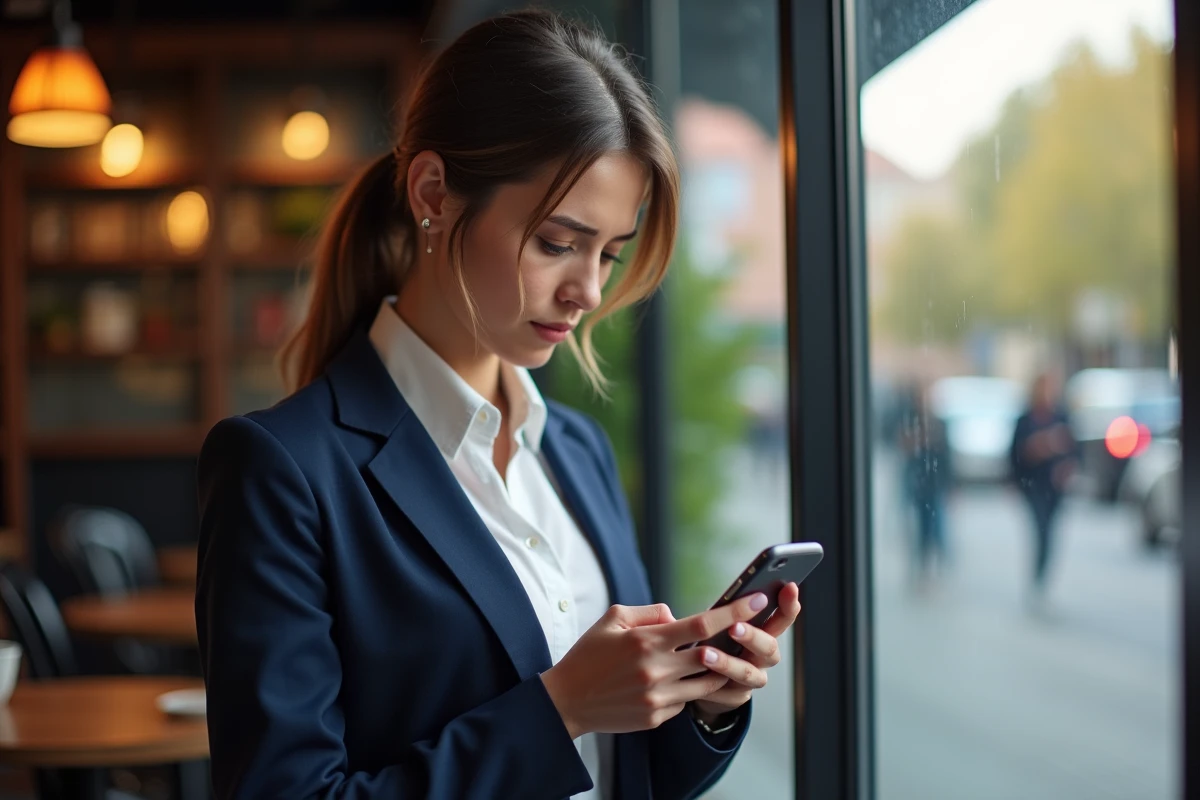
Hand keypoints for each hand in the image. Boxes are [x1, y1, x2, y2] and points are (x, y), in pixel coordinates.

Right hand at [539, 593, 771, 738]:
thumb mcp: (613, 619)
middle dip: (735, 643)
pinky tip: (676, 682)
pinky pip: (685, 701)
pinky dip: (688, 689)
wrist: (567, 700)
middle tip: (750, 632)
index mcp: (647, 641)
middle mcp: (657, 670)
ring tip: (717, 659)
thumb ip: (650, 612)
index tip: (757, 600)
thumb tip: (679, 616)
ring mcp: (658, 697)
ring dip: (716, 670)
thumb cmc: (589, 654)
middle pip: (713, 655)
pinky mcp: (657, 717)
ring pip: (706, 683)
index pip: (702, 624)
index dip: (734, 612)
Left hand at [690, 581, 801, 721]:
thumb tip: (673, 609)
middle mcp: (762, 657)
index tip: (789, 586)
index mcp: (762, 633)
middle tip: (734, 627)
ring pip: (748, 674)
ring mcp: (752, 679)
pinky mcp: (737, 698)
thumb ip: (709, 615)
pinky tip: (696, 680)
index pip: (782, 618)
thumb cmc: (710, 643)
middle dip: (753, 636)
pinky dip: (713, 687)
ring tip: (705, 654)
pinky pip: (728, 694)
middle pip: (769, 648)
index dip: (789, 605)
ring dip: (728, 663)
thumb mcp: (711, 625)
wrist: (701, 682)